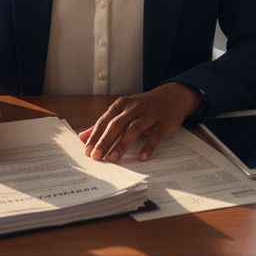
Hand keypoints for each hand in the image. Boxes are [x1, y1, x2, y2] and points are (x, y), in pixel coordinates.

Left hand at [79, 83, 201, 162]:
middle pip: (117, 124)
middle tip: (96, 157)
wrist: (172, 96)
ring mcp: (149, 115)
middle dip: (105, 141)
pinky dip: (148, 146)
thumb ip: (104, 124)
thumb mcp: (123, 111)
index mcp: (122, 105)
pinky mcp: (163, 123)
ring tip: (112, 159)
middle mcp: (134, 108)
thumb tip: (82, 137)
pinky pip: (155, 135)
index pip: (105, 121)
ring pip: (134, 129)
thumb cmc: (144, 106)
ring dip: (122, 144)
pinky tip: (142, 157)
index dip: (95, 136)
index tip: (87, 150)